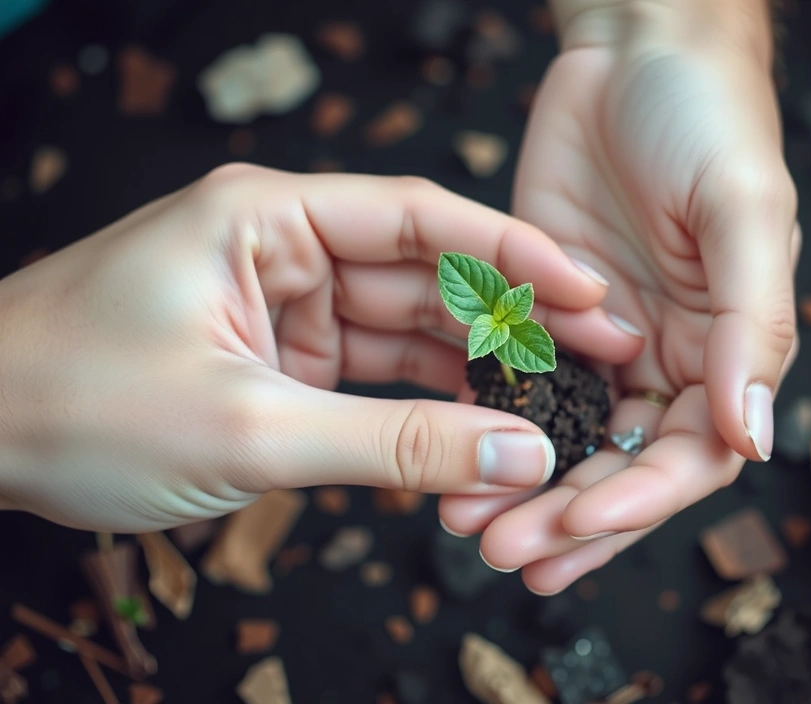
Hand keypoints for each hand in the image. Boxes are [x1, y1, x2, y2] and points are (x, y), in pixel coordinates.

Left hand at [0, 164, 643, 532]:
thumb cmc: (74, 402)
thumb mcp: (248, 427)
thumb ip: (394, 443)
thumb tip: (518, 455)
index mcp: (271, 218)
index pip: (420, 220)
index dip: (514, 255)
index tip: (590, 290)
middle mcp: (288, 252)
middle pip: (427, 281)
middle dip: (512, 326)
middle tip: (599, 363)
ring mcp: (289, 311)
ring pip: (408, 340)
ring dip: (474, 382)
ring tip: (559, 414)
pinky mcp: (285, 365)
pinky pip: (376, 385)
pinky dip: (423, 418)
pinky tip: (482, 443)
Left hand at [438, 0, 799, 592]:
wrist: (637, 49)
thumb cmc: (709, 117)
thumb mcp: (744, 211)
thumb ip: (751, 325)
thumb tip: (752, 441)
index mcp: (721, 347)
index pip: (687, 454)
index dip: (636, 500)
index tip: (577, 528)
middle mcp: (659, 355)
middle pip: (614, 462)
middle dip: (564, 514)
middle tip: (503, 552)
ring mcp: (592, 337)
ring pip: (557, 435)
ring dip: (515, 485)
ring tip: (463, 527)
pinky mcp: (534, 307)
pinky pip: (510, 378)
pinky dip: (483, 419)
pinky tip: (444, 452)